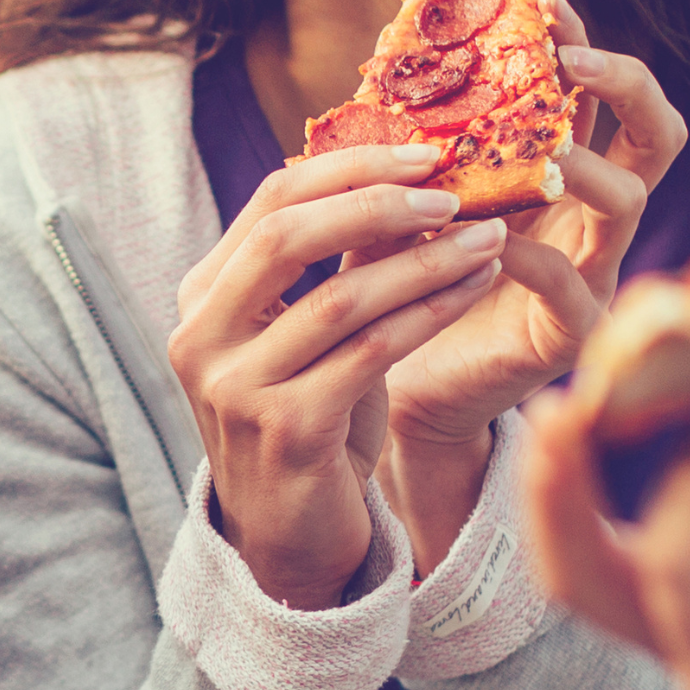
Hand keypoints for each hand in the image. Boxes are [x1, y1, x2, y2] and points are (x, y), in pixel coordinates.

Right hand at [173, 142, 508, 610]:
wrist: (293, 536)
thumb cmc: (313, 423)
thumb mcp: (317, 335)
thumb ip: (341, 263)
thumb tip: (406, 175)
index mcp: (202, 298)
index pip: (271, 202)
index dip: (351, 168)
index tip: (425, 152)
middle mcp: (202, 338)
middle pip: (289, 235)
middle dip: (379, 202)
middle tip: (454, 191)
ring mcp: (235, 388)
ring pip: (341, 298)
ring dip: (425, 261)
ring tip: (487, 239)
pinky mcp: (285, 432)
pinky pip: (371, 353)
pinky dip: (429, 313)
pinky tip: (471, 290)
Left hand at [378, 0, 689, 570]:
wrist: (402, 383)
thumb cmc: (411, 280)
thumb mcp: (411, 195)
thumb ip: (421, 140)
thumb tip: (401, 58)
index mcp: (565, 171)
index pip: (599, 91)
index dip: (583, 40)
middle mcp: (592, 215)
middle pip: (658, 132)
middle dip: (626, 83)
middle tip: (574, 59)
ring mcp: (593, 273)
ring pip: (629, 201)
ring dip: (582, 166)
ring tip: (538, 155)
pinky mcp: (571, 334)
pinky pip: (573, 288)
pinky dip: (534, 260)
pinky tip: (490, 244)